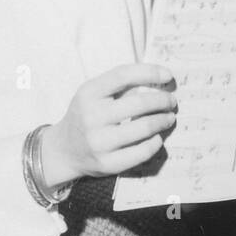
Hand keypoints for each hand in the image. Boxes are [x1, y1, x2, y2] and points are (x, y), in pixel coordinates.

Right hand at [39, 63, 177, 187]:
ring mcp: (99, 142)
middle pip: (139, 103)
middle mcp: (92, 116)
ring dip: (163, 120)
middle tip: (171, 101)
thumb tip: (158, 78)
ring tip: (169, 117)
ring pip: (144, 128)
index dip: (149, 72)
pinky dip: (155, 142)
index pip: (123, 75)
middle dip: (162, 100)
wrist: (64, 150)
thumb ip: (118, 85)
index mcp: (88, 93)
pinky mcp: (108, 163)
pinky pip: (142, 152)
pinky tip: (157, 137)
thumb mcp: (92, 94)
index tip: (167, 75)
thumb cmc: (85, 115)